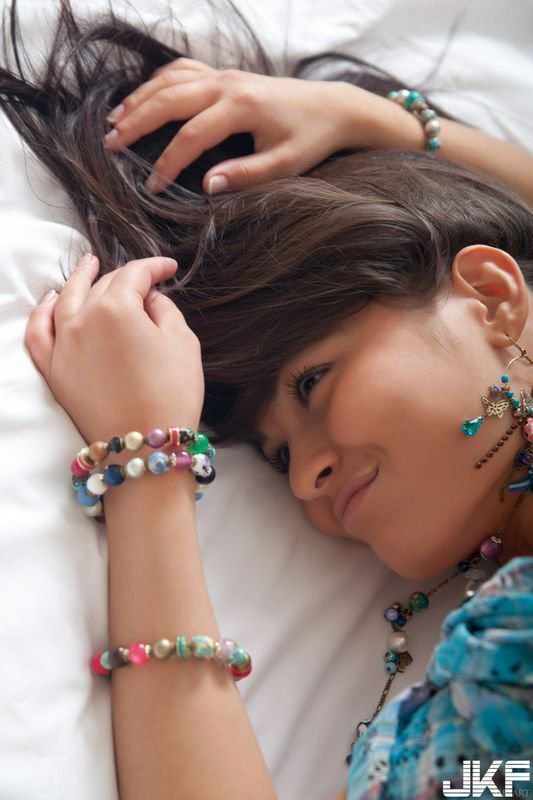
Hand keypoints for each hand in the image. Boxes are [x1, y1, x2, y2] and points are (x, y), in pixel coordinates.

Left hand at [25, 254, 204, 445]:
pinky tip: (51, 300)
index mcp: (116, 308)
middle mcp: (82, 320)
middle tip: (145, 281)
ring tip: (89, 266)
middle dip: (126, 278)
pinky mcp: (53, 371)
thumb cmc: (172, 394)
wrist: (145, 447)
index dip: (155, 267)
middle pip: (103, 286)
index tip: (170, 269)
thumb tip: (150, 299)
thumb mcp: (183, 342)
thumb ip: (165, 308)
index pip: (135, 274)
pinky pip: (39, 332)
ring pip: (66, 299)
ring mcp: (62, 346)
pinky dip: (42, 312)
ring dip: (79, 279)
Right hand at [103, 58, 376, 193]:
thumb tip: (206, 186)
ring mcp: (224, 75)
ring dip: (140, 99)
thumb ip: (246, 175)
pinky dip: (158, 82)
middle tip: (110, 144)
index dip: (167, 164)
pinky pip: (182, 70)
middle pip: (169, 99)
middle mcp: (227, 84)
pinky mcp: (225, 74)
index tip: (151, 188)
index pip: (191, 136)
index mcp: (241, 107)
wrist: (332, 107)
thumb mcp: (284, 165)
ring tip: (114, 121)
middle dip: (136, 122)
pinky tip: (143, 98)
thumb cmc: (310, 139)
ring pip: (170, 80)